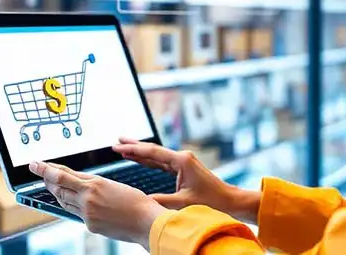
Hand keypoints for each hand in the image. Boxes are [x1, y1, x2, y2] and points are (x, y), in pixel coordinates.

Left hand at [29, 161, 165, 248]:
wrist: (145, 220)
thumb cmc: (134, 201)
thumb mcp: (112, 185)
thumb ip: (93, 186)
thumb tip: (78, 187)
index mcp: (94, 183)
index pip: (62, 175)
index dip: (45, 169)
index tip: (34, 164)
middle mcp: (87, 198)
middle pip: (58, 188)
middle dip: (47, 180)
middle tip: (40, 173)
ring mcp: (87, 213)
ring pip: (64, 201)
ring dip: (57, 193)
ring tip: (53, 186)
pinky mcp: (90, 225)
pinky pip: (76, 214)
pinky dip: (74, 207)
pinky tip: (76, 203)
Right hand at [112, 138, 260, 223]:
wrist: (229, 201)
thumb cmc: (211, 201)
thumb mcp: (183, 203)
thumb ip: (161, 200)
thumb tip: (141, 200)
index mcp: (182, 161)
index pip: (152, 153)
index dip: (134, 150)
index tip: (118, 146)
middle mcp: (182, 158)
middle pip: (153, 150)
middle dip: (134, 146)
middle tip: (116, 141)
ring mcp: (183, 163)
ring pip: (157, 156)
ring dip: (140, 153)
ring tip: (123, 148)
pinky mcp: (184, 169)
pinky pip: (162, 163)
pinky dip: (149, 161)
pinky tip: (140, 159)